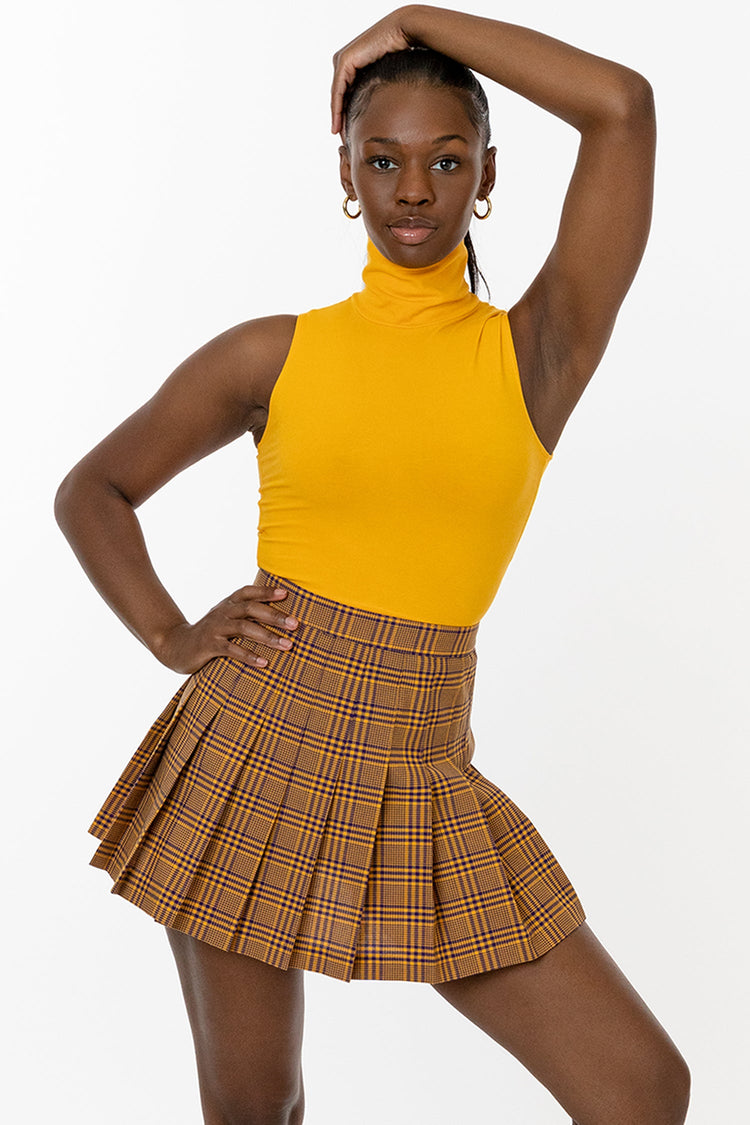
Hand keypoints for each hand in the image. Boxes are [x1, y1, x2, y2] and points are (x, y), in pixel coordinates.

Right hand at [153, 584, 298, 673]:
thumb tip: (280, 619)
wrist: (176, 647)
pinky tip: (264, 662)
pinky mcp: (208, 645)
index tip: (286, 594)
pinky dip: (248, 655)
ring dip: (267, 637)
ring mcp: (215, 628)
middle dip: (275, 616)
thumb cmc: (210, 634)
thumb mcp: (226, 620)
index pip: (248, 592)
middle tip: (295, 624)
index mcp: (228, 604)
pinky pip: (231, 650)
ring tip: (287, 645)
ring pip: (243, 628)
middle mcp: (222, 612)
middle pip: (251, 609)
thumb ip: (247, 616)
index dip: (266, 591)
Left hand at [331, 7, 416, 134]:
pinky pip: (338, 92)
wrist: (403, 31)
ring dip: (337, 118)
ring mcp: (342, 61)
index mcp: (353, 65)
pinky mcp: (344, 62)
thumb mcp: (387, 77)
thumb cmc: (403, 52)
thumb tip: (387, 110)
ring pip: (337, 97)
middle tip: (344, 142)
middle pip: (339, 97)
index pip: (345, 95)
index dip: (346, 116)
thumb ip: (380, 89)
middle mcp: (344, 62)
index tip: (349, 135)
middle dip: (341, 120)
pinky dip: (337, 110)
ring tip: (341, 137)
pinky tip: (338, 127)